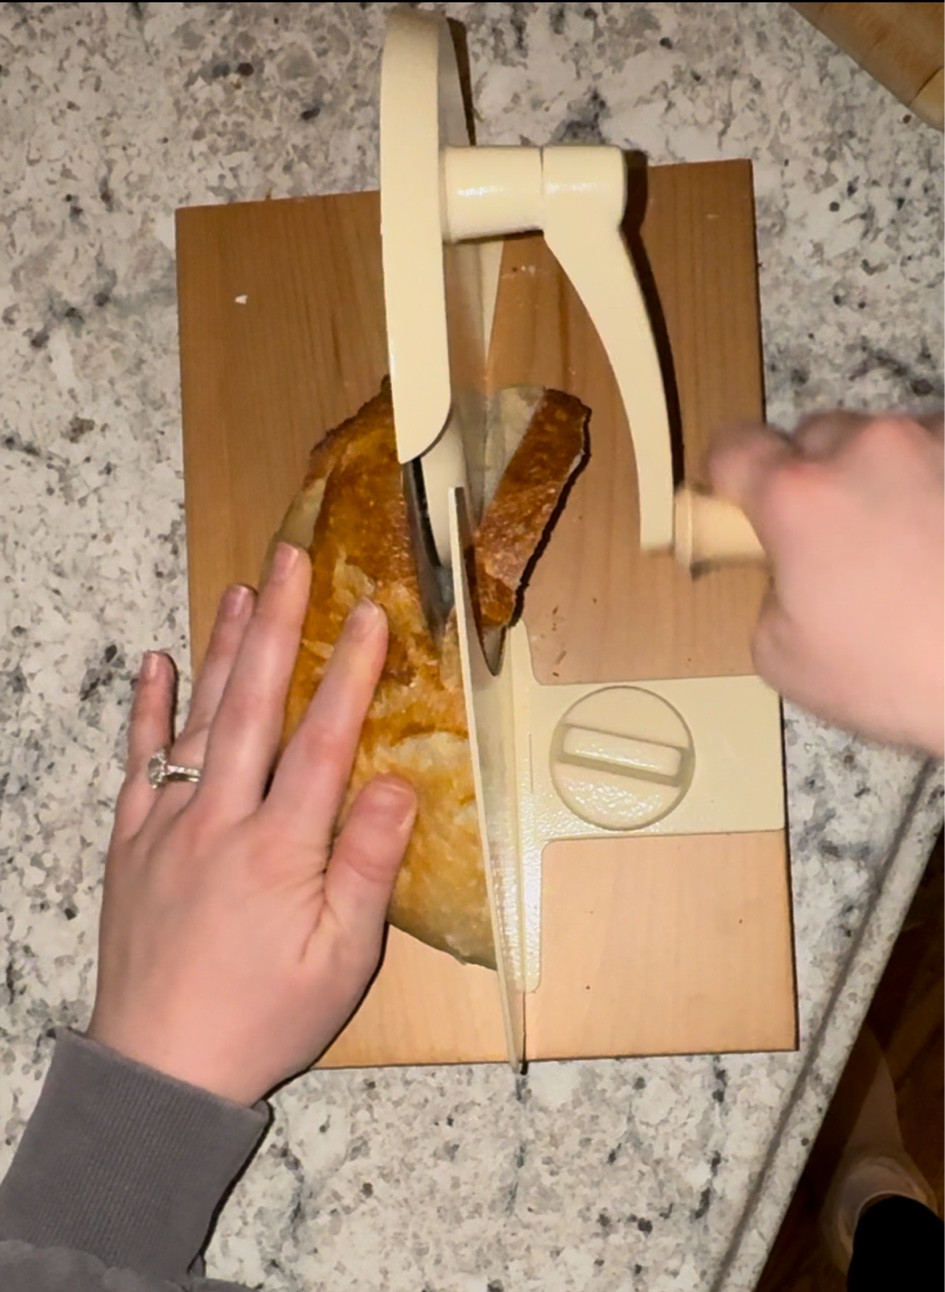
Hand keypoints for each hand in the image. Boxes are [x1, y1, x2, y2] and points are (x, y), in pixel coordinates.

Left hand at [88, 544, 416, 1104]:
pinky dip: (146, 710)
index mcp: (280, 848)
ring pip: (197, 720)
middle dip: (276, 625)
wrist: (159, 1071)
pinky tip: (154, 663)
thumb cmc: (264, 1017)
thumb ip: (368, 866)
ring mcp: (168, 827)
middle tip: (291, 560)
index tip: (371, 611)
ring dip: (219, 650)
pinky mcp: (131, 843)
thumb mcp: (342, 960)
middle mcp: (220, 821)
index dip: (350, 671)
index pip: (323, 740)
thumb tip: (396, 783)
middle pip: (253, 705)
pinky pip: (138, 763)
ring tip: (238, 589)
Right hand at [709, 411, 943, 754]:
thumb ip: (768, 590)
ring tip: (913, 548)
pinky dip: (938, 487)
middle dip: (816, 483)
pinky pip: (941, 455)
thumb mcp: (783, 658)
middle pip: (815, 439)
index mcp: (799, 498)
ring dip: (884, 481)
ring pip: (886, 443)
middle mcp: (868, 449)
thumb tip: (788, 569)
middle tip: (840, 545)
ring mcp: (937, 443)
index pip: (734, 449)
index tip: (742, 503)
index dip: (731, 477)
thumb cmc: (901, 677)